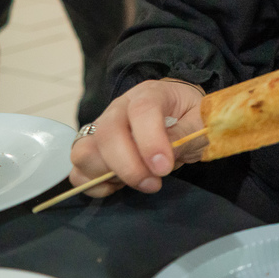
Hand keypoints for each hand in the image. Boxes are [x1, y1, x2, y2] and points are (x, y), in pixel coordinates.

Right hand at [69, 79, 206, 196]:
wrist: (179, 113)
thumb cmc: (190, 115)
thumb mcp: (200, 122)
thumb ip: (185, 136)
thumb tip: (161, 160)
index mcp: (150, 93)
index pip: (142, 110)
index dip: (150, 141)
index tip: (163, 168)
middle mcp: (119, 108)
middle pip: (107, 134)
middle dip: (129, 167)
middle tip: (154, 183)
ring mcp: (101, 128)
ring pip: (84, 153)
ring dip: (108, 175)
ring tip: (138, 180)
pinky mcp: (93, 149)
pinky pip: (78, 171)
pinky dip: (94, 184)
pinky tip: (119, 184)